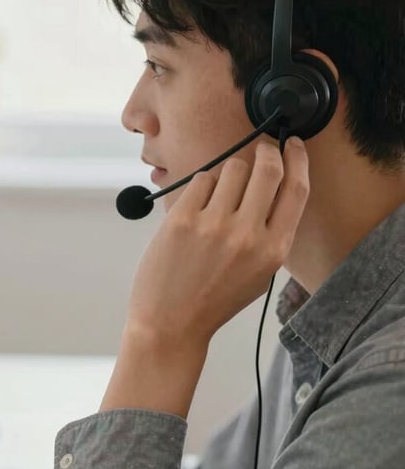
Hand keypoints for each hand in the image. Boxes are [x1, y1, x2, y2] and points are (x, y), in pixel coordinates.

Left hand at [126, 137, 308, 346]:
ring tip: (220, 193)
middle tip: (260, 148)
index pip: (297, 190)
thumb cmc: (214, 301)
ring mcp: (213, 225)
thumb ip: (270, 234)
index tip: (292, 144)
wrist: (170, 324)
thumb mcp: (259, 274)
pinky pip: (201, 180)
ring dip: (230, 171)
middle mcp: (247, 235)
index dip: (297, 160)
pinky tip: (199, 204)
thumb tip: (273, 187)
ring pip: (233, 169)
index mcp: (273, 251)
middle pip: (268, 169)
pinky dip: (203, 185)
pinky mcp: (182, 220)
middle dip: (266, 151)